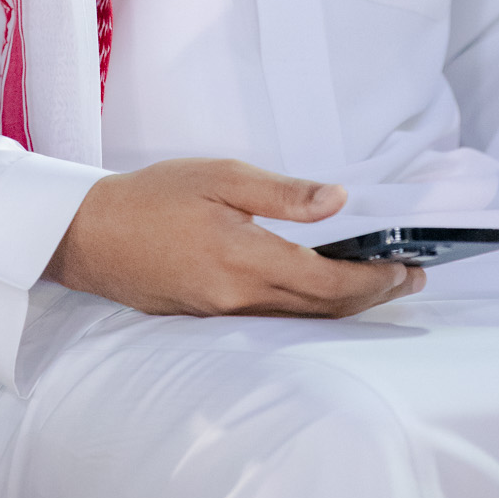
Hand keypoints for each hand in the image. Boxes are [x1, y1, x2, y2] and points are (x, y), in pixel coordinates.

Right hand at [45, 158, 425, 317]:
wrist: (89, 235)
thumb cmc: (152, 197)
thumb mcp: (220, 177)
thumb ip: (283, 194)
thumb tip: (339, 200)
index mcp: (246, 261)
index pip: (328, 282)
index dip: (373, 279)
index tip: (405, 268)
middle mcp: (239, 299)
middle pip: (323, 309)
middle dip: (371, 295)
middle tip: (409, 279)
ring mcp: (224, 317)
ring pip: (301, 320)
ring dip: (344, 305)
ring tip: (378, 285)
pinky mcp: (211, 319)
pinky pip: (275, 320)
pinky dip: (309, 309)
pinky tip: (321, 292)